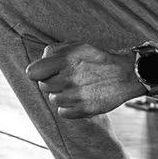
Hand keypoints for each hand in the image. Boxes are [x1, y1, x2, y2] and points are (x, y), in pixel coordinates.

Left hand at [24, 42, 146, 118]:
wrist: (125, 75)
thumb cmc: (98, 59)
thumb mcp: (77, 46)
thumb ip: (55, 51)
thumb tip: (41, 60)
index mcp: (65, 60)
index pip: (32, 73)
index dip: (37, 72)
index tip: (44, 72)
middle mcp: (69, 78)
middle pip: (43, 87)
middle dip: (52, 82)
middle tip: (67, 78)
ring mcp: (76, 96)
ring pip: (53, 100)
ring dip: (61, 95)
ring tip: (76, 88)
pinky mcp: (84, 110)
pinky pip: (62, 112)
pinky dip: (68, 108)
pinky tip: (79, 99)